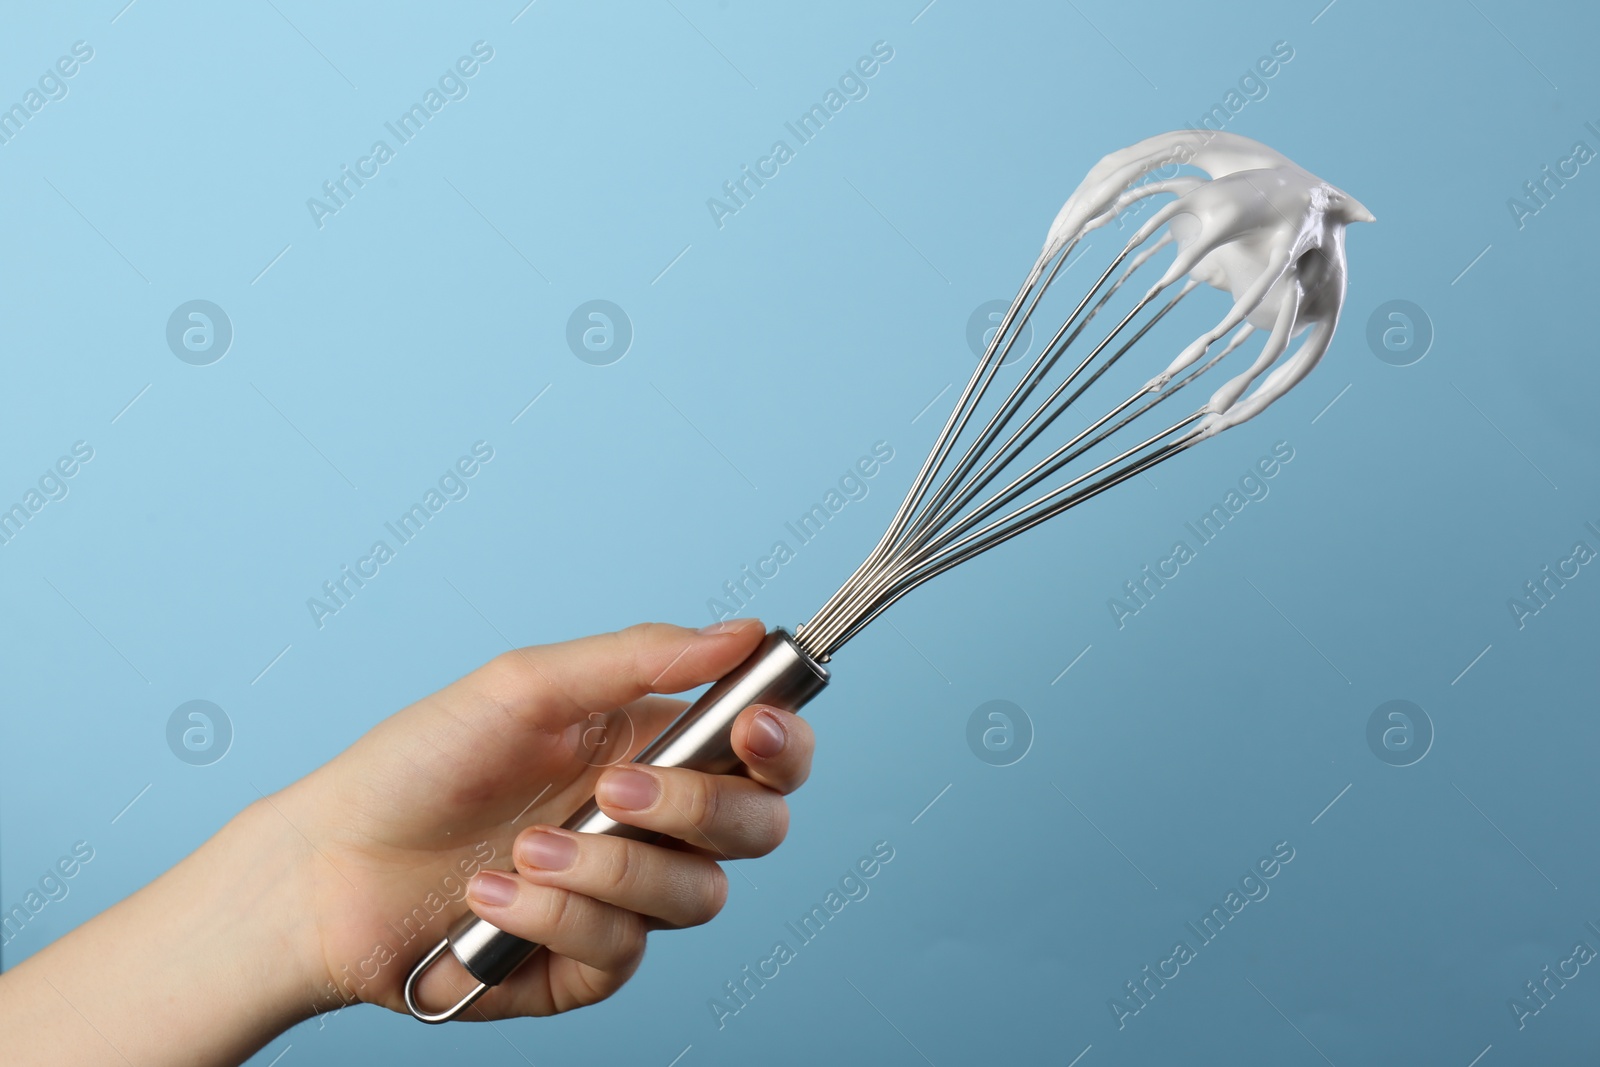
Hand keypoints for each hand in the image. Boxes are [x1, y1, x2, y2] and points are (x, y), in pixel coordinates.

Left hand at [274, 618, 814, 1019]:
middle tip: (618, 788)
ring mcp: (624, 899)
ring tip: (525, 845)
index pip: (766, 754)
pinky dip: (557, 915)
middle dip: (697, 810)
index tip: (755, 730)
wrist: (328, 865)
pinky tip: (493, 894)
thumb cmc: (420, 763)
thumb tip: (742, 632)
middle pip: (758, 831)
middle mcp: (654, 827)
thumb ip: (640, 657)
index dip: (784, 745)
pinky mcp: (585, 967)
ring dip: (611, 867)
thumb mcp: (525, 686)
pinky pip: (622, 952)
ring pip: (698, 898)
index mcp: (653, 748)